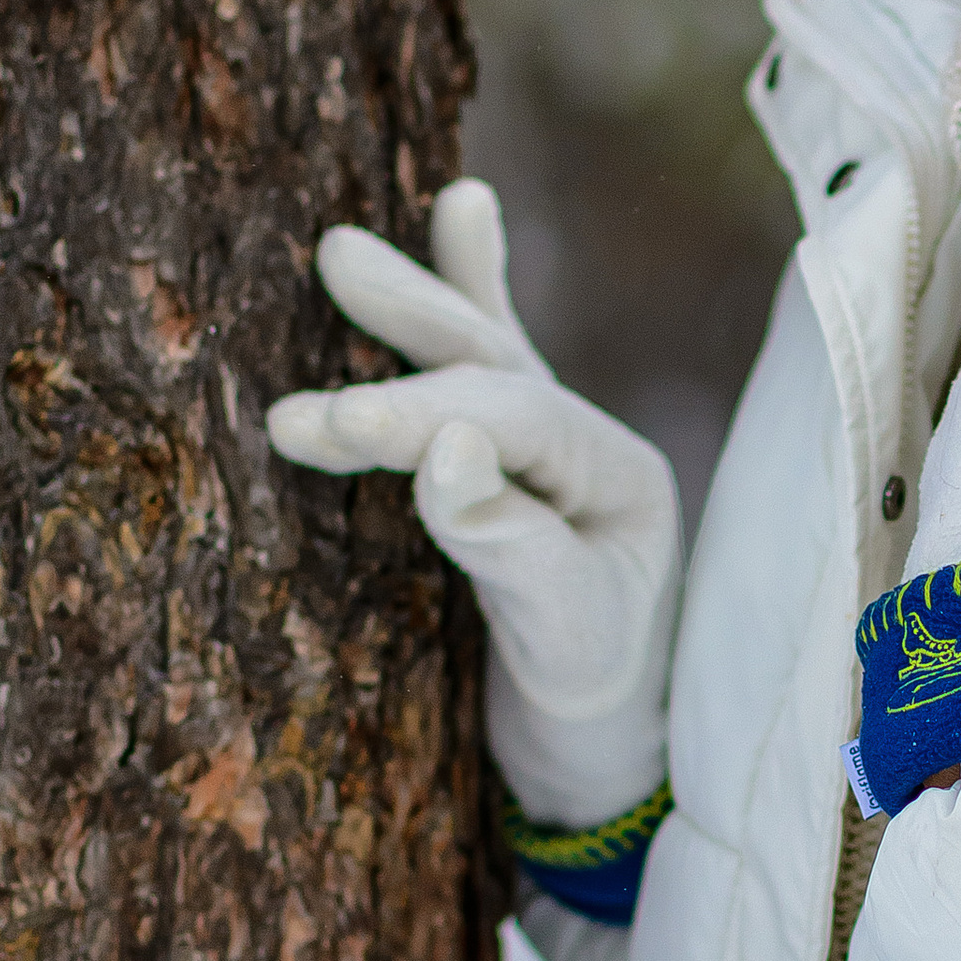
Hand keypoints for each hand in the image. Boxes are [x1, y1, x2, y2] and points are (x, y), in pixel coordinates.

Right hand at [267, 180, 680, 827]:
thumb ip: (511, 544)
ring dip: (414, 307)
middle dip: (416, 328)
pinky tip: (465, 202)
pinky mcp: (503, 469)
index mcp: (626, 480)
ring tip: (343, 252)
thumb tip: (447, 450)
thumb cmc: (594, 704)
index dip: (430, 415)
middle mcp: (592, 448)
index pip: (522, 421)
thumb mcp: (561, 637)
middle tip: (334, 279)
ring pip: (481, 356)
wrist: (607, 758)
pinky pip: (482, 374)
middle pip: (503, 363)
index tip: (344, 423)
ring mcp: (549, 453)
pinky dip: (468, 293)